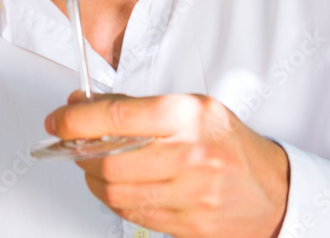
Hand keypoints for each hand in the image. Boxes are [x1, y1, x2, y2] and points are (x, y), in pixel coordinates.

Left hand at [45, 92, 288, 237]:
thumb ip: (134, 106)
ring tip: (93, 165)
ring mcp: (190, 194)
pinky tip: (116, 186)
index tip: (57, 121)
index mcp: (187, 116)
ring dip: (91, 178)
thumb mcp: (190, 108)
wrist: (273, 191)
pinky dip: (113, 198)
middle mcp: (189, 155)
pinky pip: (132, 212)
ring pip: (114, 190)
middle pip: (108, 160)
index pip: (115, 116)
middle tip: (73, 145)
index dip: (75, 119)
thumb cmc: (227, 144)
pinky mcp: (189, 224)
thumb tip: (79, 105)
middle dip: (79, 153)